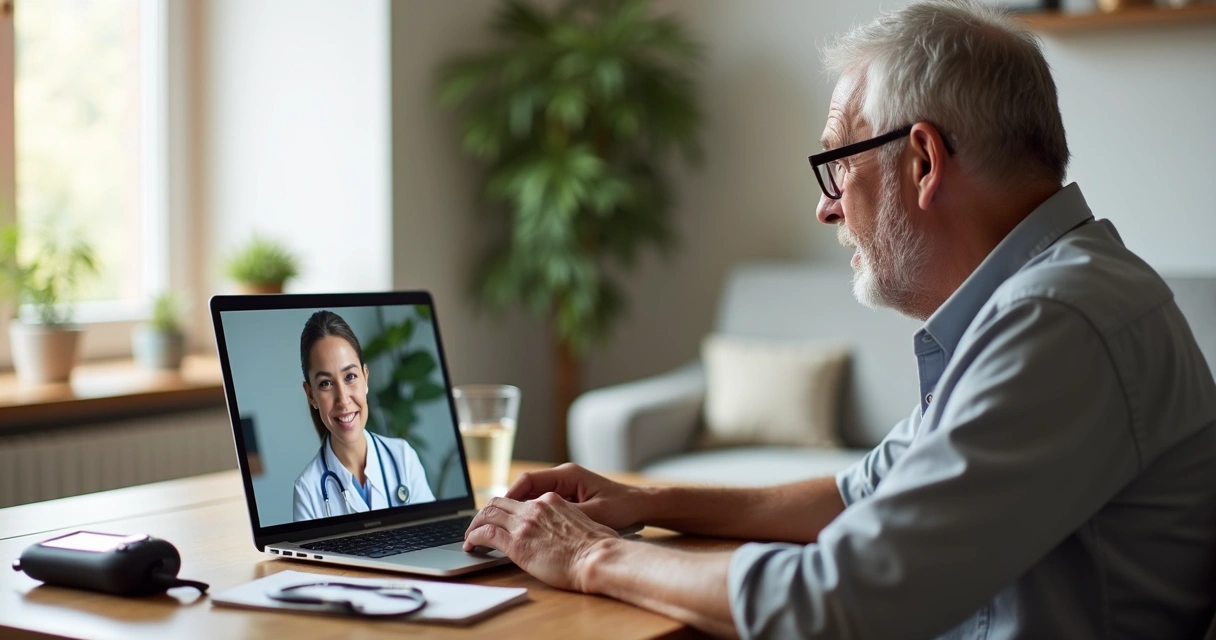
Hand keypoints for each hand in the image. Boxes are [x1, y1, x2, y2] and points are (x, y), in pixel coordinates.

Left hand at [463, 493, 619, 591]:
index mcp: (552, 501)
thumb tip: (572, 533)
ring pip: (488, 514)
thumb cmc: (599, 547)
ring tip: (470, 536)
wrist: (597, 557)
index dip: (507, 509)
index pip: (521, 500)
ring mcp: (524, 523)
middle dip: (485, 513)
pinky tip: (471, 545)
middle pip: (499, 502)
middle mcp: (535, 507)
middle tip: (478, 526)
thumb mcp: (586, 523)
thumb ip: (570, 522)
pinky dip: (474, 537)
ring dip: (475, 524)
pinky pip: (486, 533)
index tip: (502, 519)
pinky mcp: (516, 542)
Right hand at [506, 463, 645, 530]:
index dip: (510, 496)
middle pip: (526, 488)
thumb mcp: (594, 513)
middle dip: (510, 505)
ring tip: (506, 529)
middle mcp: (563, 478)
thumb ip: (567, 514)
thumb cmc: (622, 507)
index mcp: (566, 475)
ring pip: (533, 497)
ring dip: (521, 511)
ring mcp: (566, 488)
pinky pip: (544, 504)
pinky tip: (528, 531)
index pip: (528, 480)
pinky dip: (534, 515)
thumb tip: (539, 520)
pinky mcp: (569, 498)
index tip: (497, 511)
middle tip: (494, 522)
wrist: (642, 506)